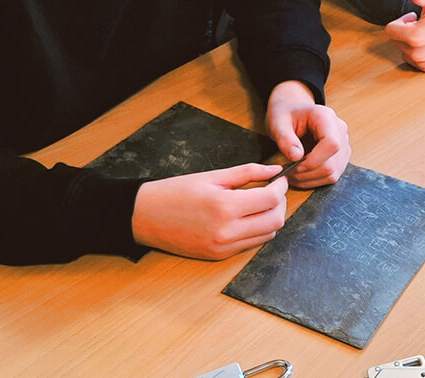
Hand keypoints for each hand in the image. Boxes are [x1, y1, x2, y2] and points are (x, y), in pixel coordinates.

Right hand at [132, 162, 288, 259]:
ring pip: (267, 235)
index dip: (281, 187)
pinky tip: (248, 217)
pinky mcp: (218, 256)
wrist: (144, 216)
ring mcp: (223, 247)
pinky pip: (250, 244)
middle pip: (275, 221)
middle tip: (274, 190)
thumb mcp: (212, 176)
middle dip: (280, 204)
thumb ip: (247, 172)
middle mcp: (226, 231)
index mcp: (224, 206)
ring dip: (271, 218)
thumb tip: (275, 168)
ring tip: (261, 202)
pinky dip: (257, 230)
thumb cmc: (175, 192)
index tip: (279, 178)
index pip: (271, 200)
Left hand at [266, 80, 350, 187]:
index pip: (331, 144)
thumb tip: (296, 157)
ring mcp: (343, 145)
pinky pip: (331, 175)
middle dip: (307, 173)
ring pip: (332, 173)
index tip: (293, 165)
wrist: (292, 110)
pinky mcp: (340, 157)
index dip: (313, 160)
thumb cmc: (285, 114)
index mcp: (326, 117)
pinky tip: (300, 173)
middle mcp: (340, 131)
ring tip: (291, 173)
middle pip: (332, 164)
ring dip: (309, 179)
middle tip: (287, 172)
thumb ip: (285, 139)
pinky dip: (314, 179)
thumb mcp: (278, 123)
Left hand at [384, 0, 424, 71]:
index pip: (390, 29)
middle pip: (396, 40)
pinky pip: (411, 59)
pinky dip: (416, 52)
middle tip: (421, 24)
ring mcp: (421, 62)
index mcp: (415, 36)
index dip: (400, 21)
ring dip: (409, 42)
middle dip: (405, 31)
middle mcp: (416, 53)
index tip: (414, 17)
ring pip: (402, 50)